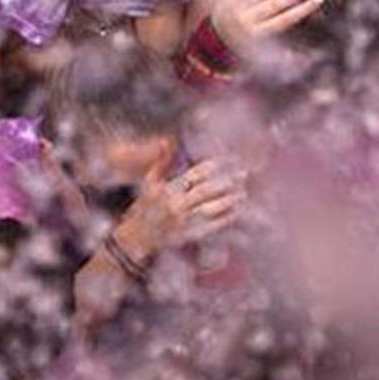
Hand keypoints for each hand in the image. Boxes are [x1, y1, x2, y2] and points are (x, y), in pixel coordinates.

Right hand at [119, 157, 247, 258]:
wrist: (135, 238)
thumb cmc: (143, 208)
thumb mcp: (148, 183)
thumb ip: (160, 162)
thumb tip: (167, 140)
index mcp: (168, 189)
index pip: (196, 174)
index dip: (214, 166)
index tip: (229, 160)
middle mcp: (176, 205)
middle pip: (207, 190)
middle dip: (228, 182)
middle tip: (243, 175)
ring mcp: (183, 221)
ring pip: (212, 208)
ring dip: (230, 200)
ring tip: (243, 193)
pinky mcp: (189, 235)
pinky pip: (212, 226)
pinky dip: (226, 218)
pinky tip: (236, 211)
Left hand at [210, 0, 323, 54]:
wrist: (207, 44)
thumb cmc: (239, 51)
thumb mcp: (256, 54)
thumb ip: (276, 46)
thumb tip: (301, 52)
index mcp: (255, 35)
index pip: (284, 19)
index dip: (303, 9)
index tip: (318, 0)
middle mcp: (246, 19)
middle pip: (277, 3)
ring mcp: (236, 5)